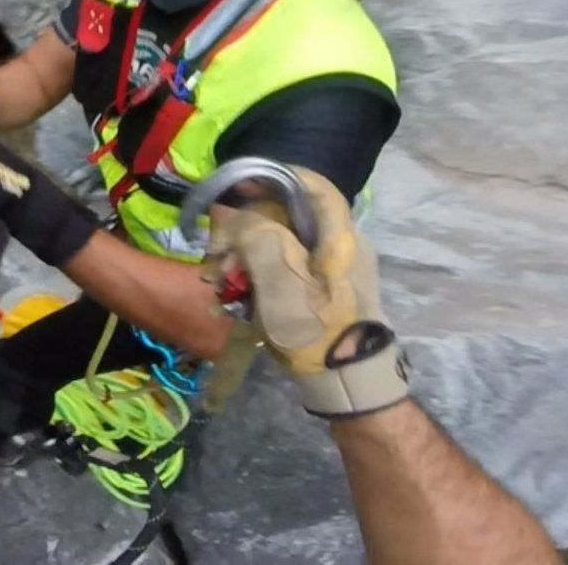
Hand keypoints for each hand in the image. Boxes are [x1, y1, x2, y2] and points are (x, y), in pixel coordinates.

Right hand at [202, 166, 407, 417]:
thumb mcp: (281, 279)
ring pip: (282, 248)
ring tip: (220, 284)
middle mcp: (340, 248)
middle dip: (247, 231)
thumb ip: (258, 236)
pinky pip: (286, 274)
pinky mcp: (323, 298)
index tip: (240, 189)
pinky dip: (259, 281)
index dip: (275, 179)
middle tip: (218, 255)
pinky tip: (236, 300)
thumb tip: (237, 216)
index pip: (312, 186)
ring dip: (246, 260)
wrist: (349, 387)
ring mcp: (332, 275)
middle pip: (289, 220)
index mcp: (339, 236)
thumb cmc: (318, 328)